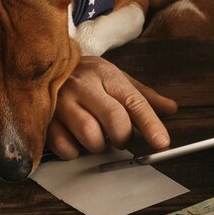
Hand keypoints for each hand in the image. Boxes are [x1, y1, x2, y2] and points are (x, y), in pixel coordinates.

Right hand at [47, 56, 177, 158]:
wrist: (42, 64)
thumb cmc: (86, 76)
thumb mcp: (116, 79)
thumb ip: (143, 96)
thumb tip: (171, 108)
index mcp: (106, 75)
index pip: (134, 102)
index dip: (150, 125)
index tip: (162, 142)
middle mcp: (84, 86)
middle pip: (115, 121)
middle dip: (122, 137)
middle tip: (118, 137)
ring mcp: (62, 102)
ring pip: (90, 136)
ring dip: (98, 145)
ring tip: (94, 135)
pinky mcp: (44, 119)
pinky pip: (67, 147)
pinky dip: (75, 151)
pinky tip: (74, 139)